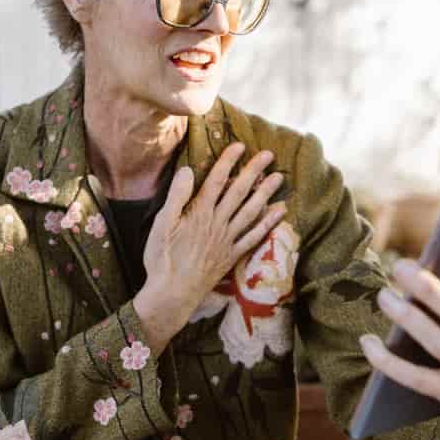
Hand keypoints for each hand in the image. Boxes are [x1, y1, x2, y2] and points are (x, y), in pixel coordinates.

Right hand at [133, 142, 286, 351]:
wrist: (172, 293)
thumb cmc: (161, 259)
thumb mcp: (161, 225)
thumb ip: (176, 196)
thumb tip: (187, 170)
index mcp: (199, 213)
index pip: (216, 181)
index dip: (229, 161)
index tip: (240, 146)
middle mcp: (218, 223)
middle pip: (239, 192)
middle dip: (254, 171)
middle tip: (269, 155)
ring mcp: (227, 240)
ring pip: (251, 211)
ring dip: (266, 193)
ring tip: (279, 177)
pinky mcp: (232, 255)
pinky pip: (254, 236)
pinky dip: (267, 223)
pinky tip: (279, 212)